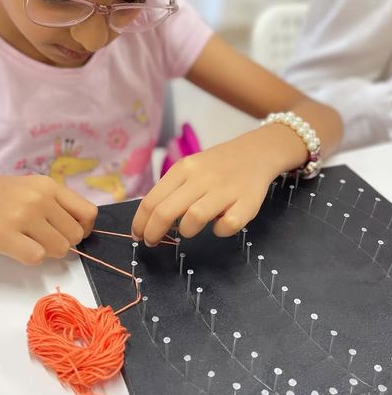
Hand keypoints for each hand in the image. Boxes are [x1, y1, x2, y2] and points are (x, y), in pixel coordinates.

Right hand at [0, 175, 97, 264]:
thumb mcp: (32, 188)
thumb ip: (56, 204)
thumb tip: (81, 230)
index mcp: (49, 186)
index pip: (89, 212)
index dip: (85, 229)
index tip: (71, 233)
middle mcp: (40, 198)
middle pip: (76, 235)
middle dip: (63, 242)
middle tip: (44, 239)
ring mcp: (23, 216)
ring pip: (60, 248)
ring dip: (48, 251)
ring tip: (30, 242)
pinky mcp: (5, 236)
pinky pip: (37, 257)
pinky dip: (30, 258)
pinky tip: (17, 247)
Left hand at [132, 131, 282, 245]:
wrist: (255, 152)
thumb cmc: (217, 166)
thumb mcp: (190, 169)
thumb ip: (172, 190)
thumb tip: (148, 220)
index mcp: (183, 169)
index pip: (151, 200)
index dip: (140, 223)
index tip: (138, 235)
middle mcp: (201, 177)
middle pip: (166, 212)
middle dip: (153, 233)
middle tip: (152, 242)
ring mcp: (225, 190)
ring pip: (194, 217)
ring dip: (187, 231)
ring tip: (189, 230)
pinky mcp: (247, 202)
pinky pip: (228, 225)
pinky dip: (220, 231)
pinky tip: (219, 226)